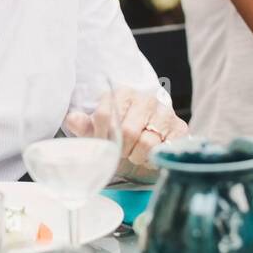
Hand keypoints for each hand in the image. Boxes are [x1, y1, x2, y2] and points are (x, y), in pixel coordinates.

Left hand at [66, 87, 188, 181]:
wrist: (146, 144)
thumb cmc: (119, 136)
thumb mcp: (98, 131)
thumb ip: (84, 125)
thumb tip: (72, 118)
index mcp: (123, 93)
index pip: (105, 114)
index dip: (101, 136)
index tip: (103, 144)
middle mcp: (146, 99)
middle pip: (127, 131)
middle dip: (121, 149)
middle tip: (121, 153)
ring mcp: (165, 113)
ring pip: (147, 142)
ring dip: (137, 156)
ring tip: (135, 155)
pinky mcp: (179, 128)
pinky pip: (165, 149)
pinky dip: (154, 158)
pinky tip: (150, 156)